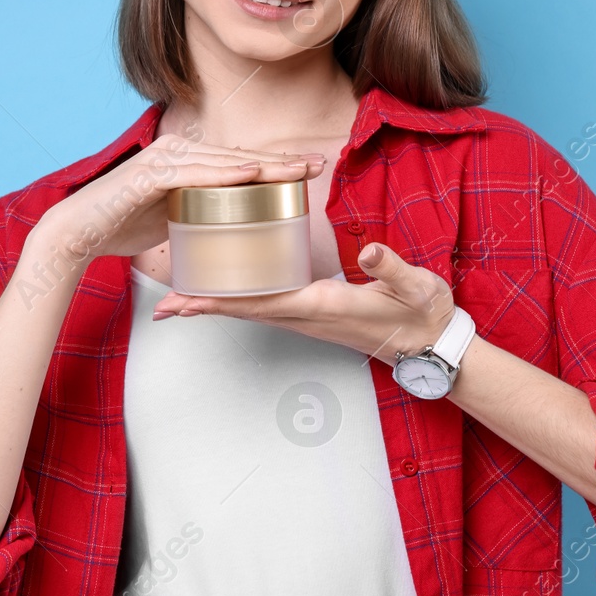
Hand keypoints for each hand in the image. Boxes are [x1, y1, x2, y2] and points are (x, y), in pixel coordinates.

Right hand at [32, 131, 326, 265]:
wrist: (77, 233)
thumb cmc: (119, 226)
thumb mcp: (170, 218)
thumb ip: (195, 214)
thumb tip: (220, 228)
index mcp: (185, 161)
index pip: (238, 162)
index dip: (275, 165)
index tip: (309, 170)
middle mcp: (177, 152)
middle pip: (239, 157)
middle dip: (281, 161)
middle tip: (318, 164)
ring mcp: (163, 159)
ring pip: (224, 162)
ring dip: (263, 165)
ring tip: (296, 170)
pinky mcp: (150, 174)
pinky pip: (195, 173)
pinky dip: (224, 173)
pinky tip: (251, 173)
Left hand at [151, 239, 455, 364]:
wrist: (433, 343)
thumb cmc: (424, 314)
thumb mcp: (416, 287)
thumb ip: (392, 268)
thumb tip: (368, 252)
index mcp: (323, 305)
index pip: (261, 302)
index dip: (220, 300)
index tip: (186, 300)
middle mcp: (306, 315)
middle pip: (243, 311)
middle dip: (202, 307)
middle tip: (162, 306)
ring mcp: (308, 317)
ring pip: (251, 311)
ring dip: (214, 306)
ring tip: (179, 301)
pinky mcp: (313, 314)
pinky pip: (266, 308)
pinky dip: (237, 301)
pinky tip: (225, 293)